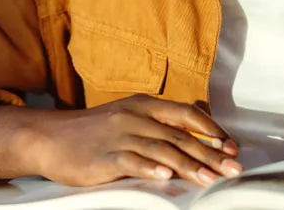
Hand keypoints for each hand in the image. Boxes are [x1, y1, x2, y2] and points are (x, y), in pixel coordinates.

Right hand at [22, 95, 243, 186]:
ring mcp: (119, 135)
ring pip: (161, 149)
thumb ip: (158, 123)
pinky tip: (166, 176)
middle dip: (210, 154)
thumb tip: (197, 132)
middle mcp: (135, 116)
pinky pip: (131, 161)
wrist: (49, 137)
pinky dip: (150, 168)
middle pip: (180, 135)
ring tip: (210, 179)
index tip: (232, 147)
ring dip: (189, 165)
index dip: (212, 130)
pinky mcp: (104, 155)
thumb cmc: (94, 132)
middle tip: (234, 169)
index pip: (186, 114)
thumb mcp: (128, 117)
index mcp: (143, 105)